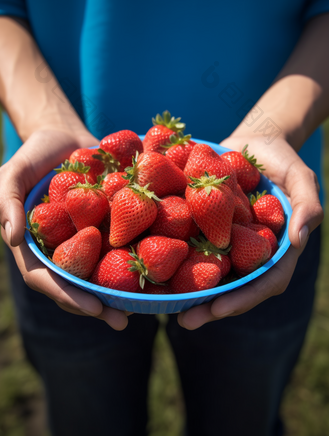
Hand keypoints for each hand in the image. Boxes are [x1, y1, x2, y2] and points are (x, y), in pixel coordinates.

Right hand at [0, 128, 129, 330]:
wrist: (65, 137)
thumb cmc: (34, 155)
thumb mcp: (13, 174)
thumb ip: (8, 203)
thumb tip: (11, 238)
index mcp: (36, 247)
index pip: (46, 279)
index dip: (67, 295)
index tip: (92, 307)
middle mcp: (63, 249)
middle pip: (77, 284)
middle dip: (99, 304)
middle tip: (122, 320)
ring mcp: (86, 240)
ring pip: (103, 271)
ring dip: (122, 291)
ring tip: (148, 306)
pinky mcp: (108, 226)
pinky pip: (122, 244)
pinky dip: (139, 256)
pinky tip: (162, 268)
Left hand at [177, 134, 323, 329]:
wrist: (256, 141)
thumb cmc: (283, 160)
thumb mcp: (302, 179)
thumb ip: (307, 207)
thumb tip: (298, 239)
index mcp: (275, 250)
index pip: (264, 282)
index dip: (242, 298)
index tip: (217, 309)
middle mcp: (251, 252)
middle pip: (234, 287)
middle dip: (210, 307)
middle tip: (184, 321)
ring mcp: (229, 242)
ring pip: (211, 273)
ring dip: (190, 292)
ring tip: (166, 307)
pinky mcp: (209, 227)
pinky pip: (195, 246)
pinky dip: (178, 259)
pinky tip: (155, 269)